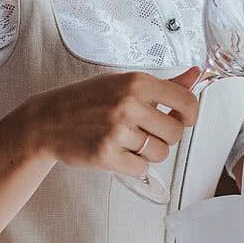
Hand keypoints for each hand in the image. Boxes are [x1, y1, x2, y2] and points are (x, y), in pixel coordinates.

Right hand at [13, 68, 200, 177]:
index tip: (183, 119)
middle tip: (144, 131)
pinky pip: (141, 168)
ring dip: (148, 152)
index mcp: (137, 82)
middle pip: (175, 133)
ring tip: (127, 141)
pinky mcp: (107, 155)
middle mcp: (129, 104)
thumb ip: (164, 84)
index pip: (186, 102)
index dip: (190, 115)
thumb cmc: (86, 101)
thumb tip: (196, 74)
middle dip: (164, 137)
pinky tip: (117, 152)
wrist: (47, 121)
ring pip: (160, 153)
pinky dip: (133, 165)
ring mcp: (118, 131)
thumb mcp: (123, 83)